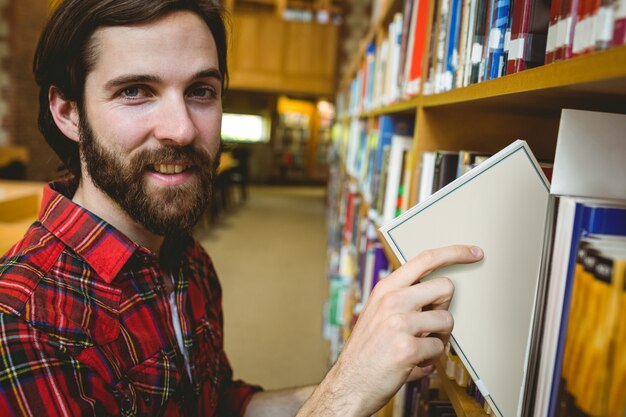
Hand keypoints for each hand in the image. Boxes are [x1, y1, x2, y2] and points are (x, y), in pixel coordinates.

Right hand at [300, 245, 482, 416]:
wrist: (349, 383)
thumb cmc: (368, 350)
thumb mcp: (377, 312)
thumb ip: (403, 297)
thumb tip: (439, 291)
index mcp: (385, 288)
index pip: (425, 259)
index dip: (454, 252)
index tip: (474, 252)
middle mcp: (392, 300)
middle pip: (445, 287)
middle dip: (445, 306)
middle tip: (431, 324)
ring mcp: (399, 323)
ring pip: (447, 319)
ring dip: (439, 338)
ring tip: (420, 347)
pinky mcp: (407, 348)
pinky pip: (439, 348)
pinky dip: (431, 360)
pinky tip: (414, 363)